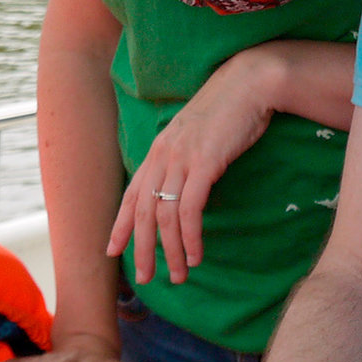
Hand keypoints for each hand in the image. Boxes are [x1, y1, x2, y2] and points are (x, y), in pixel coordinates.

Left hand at [107, 47, 278, 284]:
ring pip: (165, 216)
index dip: (119, 225)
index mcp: (159, 149)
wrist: (250, 83)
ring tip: (178, 275)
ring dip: (170, 250)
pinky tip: (195, 255)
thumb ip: (184, 158)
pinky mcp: (204, 163)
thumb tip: (182, 185)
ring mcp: (182, 159)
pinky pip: (190, 210)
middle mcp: (163, 156)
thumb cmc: (229, 110)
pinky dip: (190, 237)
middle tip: (145, 277)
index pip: (132, 194)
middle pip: (142, 212)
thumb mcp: (197, 135)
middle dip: (142, 249)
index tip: (112, 250)